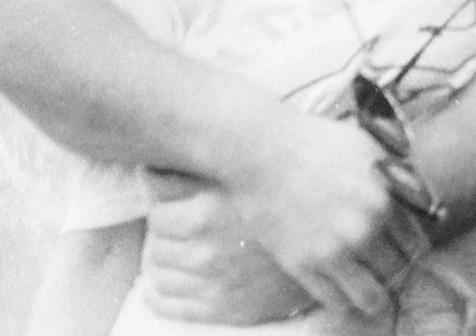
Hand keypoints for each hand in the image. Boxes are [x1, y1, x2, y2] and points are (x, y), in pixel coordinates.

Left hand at [141, 171, 314, 323]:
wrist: (329, 237)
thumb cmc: (284, 194)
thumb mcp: (240, 172)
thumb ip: (193, 169)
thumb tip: (146, 169)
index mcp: (207, 212)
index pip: (157, 215)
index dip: (162, 207)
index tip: (169, 203)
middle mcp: (206, 250)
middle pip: (156, 245)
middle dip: (161, 235)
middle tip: (173, 225)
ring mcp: (215, 282)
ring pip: (159, 275)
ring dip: (160, 262)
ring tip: (172, 251)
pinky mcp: (225, 307)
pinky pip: (171, 305)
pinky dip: (160, 295)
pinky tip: (162, 284)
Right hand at [142, 110, 431, 320]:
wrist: (262, 149)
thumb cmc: (315, 141)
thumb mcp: (367, 147)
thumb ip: (396, 176)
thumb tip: (418, 198)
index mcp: (384, 198)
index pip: (417, 244)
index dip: (410, 246)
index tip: (402, 246)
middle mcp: (365, 229)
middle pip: (398, 271)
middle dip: (393, 267)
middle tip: (382, 263)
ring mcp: (334, 251)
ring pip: (372, 298)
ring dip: (374, 294)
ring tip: (367, 286)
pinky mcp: (304, 266)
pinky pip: (337, 301)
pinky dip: (343, 297)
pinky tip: (340, 284)